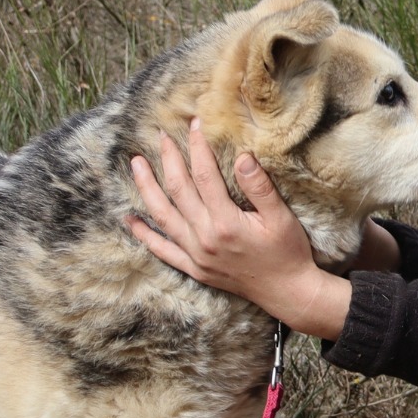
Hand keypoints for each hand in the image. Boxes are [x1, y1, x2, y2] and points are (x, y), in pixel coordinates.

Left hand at [126, 120, 352, 339]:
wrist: (286, 292)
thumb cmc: (287, 253)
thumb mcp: (281, 217)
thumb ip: (259, 187)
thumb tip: (242, 156)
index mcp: (226, 222)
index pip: (204, 175)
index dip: (197, 147)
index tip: (195, 125)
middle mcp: (204, 238)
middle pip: (178, 190)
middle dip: (169, 159)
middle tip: (162, 135)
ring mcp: (195, 255)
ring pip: (163, 216)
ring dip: (147, 188)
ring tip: (136, 164)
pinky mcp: (194, 268)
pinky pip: (162, 250)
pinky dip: (144, 235)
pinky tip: (131, 219)